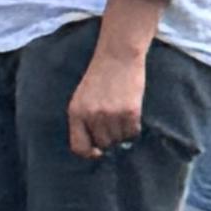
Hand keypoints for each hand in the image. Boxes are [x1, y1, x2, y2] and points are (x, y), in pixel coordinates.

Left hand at [66, 48, 147, 162]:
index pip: (79, 147)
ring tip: (122, 116)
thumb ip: (84, 120)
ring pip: (119, 140)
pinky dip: (134, 128)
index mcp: (76, 112)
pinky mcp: (130, 112)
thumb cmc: (99, 78)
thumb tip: (95, 148)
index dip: (90, 153)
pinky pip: (133, 133)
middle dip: (110, 139)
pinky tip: (131, 115)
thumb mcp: (82, 98)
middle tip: (114, 124)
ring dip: (122, 133)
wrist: (117, 57)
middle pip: (103, 144)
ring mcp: (111, 115)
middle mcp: (92, 116)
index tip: (98, 152)